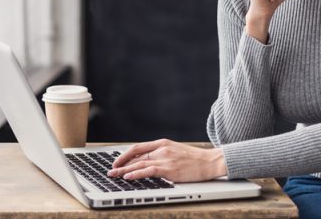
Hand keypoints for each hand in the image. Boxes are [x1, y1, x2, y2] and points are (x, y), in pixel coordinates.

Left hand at [107, 139, 225, 181]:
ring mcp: (165, 158)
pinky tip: (128, 177)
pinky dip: (136, 174)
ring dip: (124, 170)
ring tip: (114, 174)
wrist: (209, 161)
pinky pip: (148, 171)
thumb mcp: (175, 151)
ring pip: (139, 164)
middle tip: (110, 170)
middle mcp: (161, 149)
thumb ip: (161, 154)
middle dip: (121, 164)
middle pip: (136, 156)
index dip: (125, 155)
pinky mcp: (169, 169)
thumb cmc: (194, 159)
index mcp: (162, 143)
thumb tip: (146, 162)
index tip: (117, 162)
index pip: (137, 148)